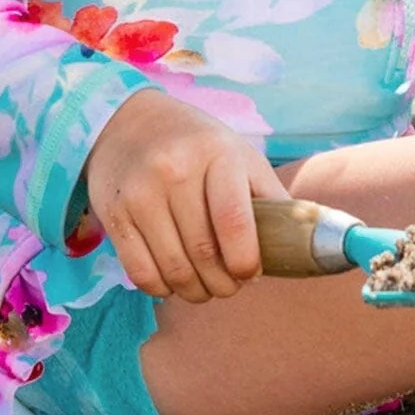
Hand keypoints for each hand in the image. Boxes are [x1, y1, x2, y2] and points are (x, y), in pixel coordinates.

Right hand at [84, 88, 290, 302]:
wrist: (127, 122)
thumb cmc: (197, 144)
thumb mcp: (239, 155)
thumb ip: (270, 197)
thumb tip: (299, 244)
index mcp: (218, 155)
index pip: (234, 221)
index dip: (246, 261)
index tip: (250, 273)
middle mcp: (175, 171)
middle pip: (204, 253)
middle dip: (223, 284)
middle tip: (230, 285)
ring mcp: (141, 193)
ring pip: (174, 269)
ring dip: (195, 292)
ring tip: (205, 287)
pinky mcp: (115, 215)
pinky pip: (140, 273)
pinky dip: (162, 289)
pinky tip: (173, 280)